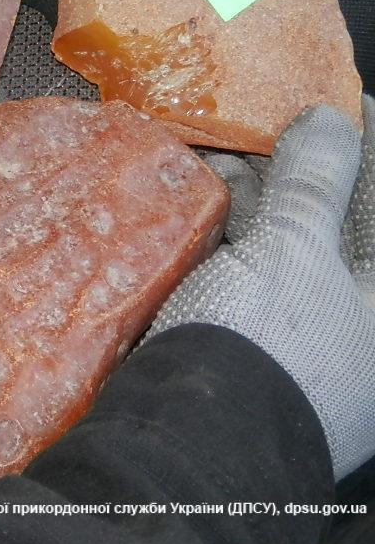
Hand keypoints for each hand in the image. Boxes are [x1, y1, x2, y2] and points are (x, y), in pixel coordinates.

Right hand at [146, 97, 374, 478]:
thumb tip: (330, 120)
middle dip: (303, 167)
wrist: (186, 441)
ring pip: (289, 242)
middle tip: (268, 115)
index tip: (340, 101)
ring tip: (222, 145)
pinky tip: (202, 191)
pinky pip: (248, 268)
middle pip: (340, 223)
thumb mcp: (296, 253)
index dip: (365, 149)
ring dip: (258, 192)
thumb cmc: (268, 350)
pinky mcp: (248, 336)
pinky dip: (229, 230)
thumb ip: (315, 183)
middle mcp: (355, 323)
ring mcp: (301, 332)